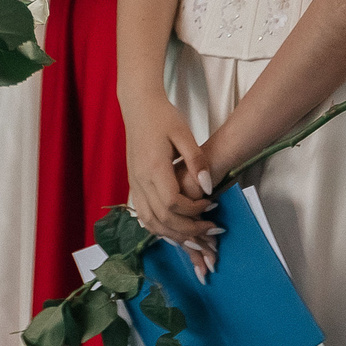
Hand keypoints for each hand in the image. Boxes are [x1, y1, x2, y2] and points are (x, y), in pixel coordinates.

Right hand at [122, 88, 217, 255]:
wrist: (139, 107)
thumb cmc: (163, 118)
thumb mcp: (185, 134)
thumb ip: (197, 161)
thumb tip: (208, 188)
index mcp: (154, 168)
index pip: (173, 203)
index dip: (194, 210)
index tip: (211, 205)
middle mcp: (140, 180)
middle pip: (162, 218)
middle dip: (188, 230)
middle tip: (210, 230)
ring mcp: (134, 184)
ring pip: (150, 222)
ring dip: (173, 235)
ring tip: (195, 238)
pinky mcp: (134, 185)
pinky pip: (143, 215)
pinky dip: (159, 227)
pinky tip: (175, 229)